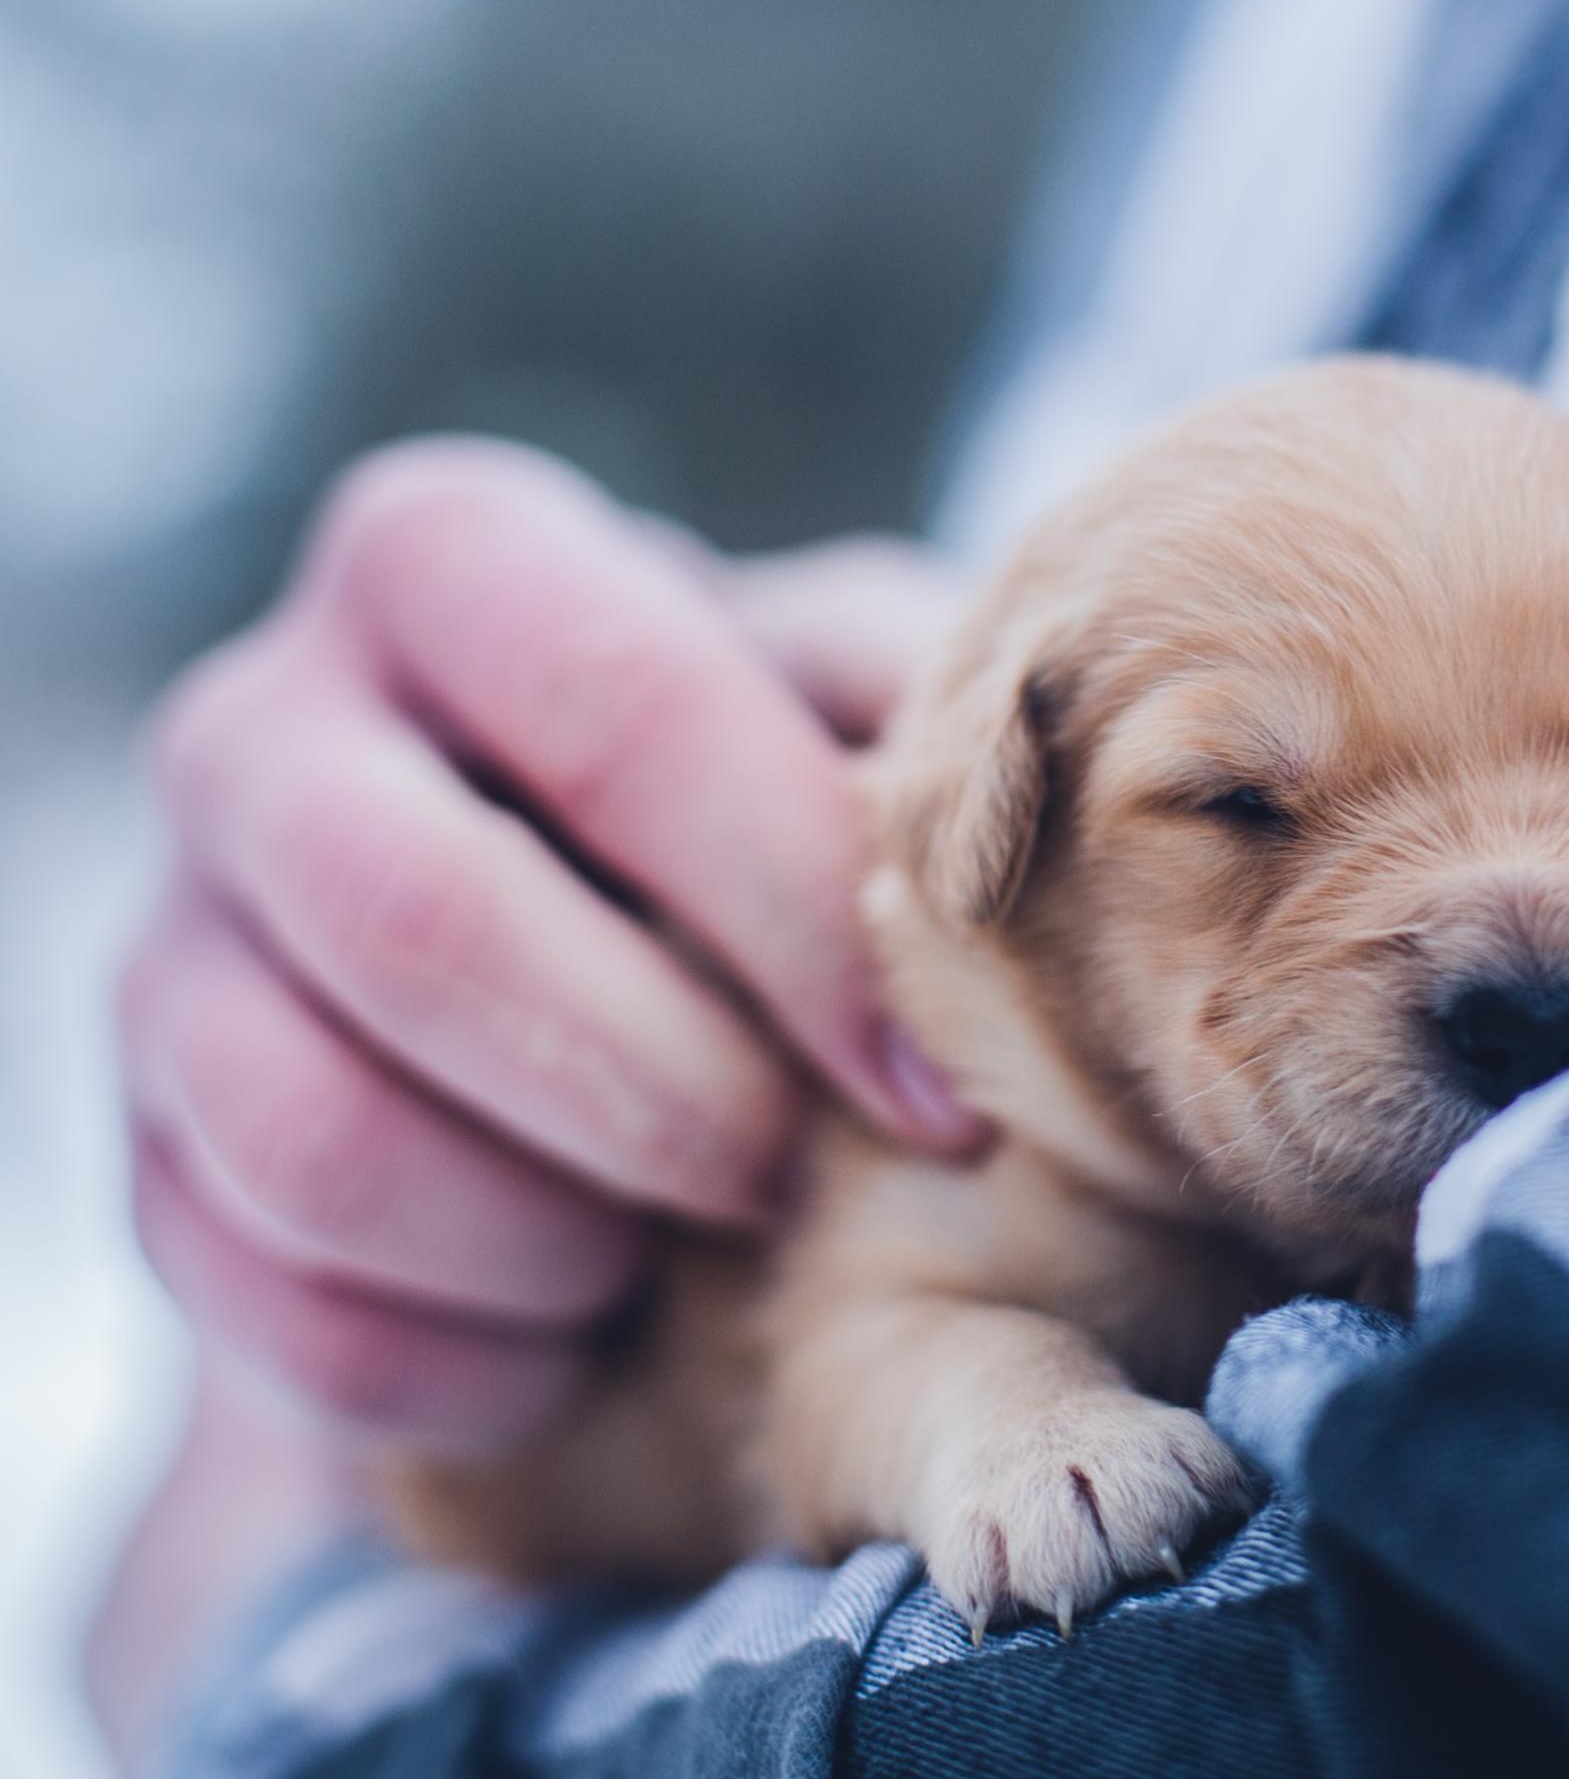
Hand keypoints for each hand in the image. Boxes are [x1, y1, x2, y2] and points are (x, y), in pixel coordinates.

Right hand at [119, 439, 982, 1454]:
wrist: (554, 948)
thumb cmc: (745, 800)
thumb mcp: (838, 702)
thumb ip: (915, 706)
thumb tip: (1066, 785)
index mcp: (451, 561)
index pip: (621, 706)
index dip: (798, 917)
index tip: (941, 1094)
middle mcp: (264, 727)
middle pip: (420, 918)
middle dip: (657, 1091)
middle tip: (789, 1178)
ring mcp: (174, 944)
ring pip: (311, 1132)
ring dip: (548, 1234)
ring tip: (681, 1246)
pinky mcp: (150, 1152)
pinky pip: (270, 1300)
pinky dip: (461, 1360)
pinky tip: (582, 1335)